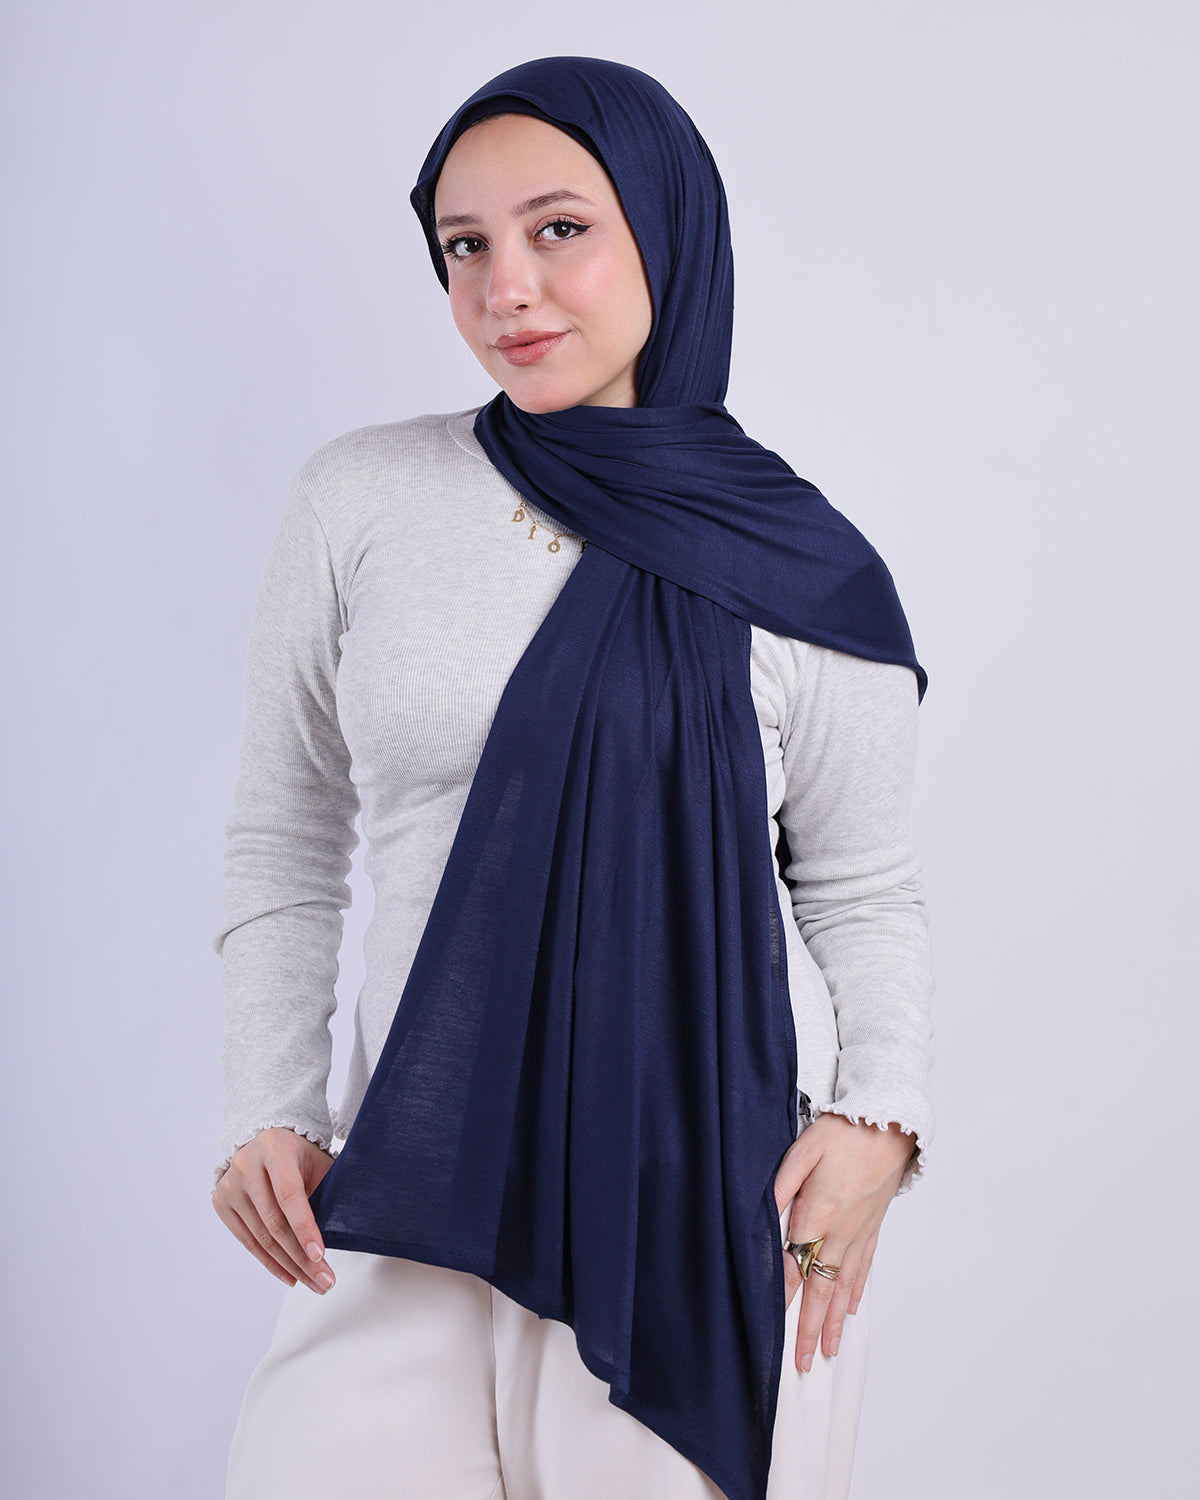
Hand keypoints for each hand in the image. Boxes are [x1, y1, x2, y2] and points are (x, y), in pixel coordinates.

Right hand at [212, 1128, 336, 1292]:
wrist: (265, 1140)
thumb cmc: (298, 1154)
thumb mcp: (317, 1161)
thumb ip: (328, 1188)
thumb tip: (348, 1229)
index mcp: (275, 1148)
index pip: (289, 1195)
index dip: (304, 1228)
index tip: (319, 1255)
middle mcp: (246, 1164)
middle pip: (275, 1222)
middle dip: (302, 1258)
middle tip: (324, 1280)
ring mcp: (230, 1184)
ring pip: (261, 1237)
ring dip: (289, 1266)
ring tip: (312, 1282)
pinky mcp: (221, 1202)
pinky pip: (248, 1241)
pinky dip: (270, 1262)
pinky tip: (290, 1275)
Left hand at [773, 1114, 913, 1371]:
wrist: (891, 1122)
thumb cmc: (842, 1131)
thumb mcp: (802, 1150)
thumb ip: (780, 1187)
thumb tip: (762, 1216)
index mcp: (819, 1213)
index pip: (794, 1264)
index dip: (781, 1296)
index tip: (768, 1325)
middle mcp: (841, 1231)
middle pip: (822, 1288)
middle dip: (810, 1327)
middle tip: (803, 1362)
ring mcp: (861, 1232)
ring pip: (845, 1286)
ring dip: (835, 1320)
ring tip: (827, 1350)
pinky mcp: (874, 1226)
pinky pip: (864, 1267)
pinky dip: (856, 1292)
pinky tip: (851, 1310)